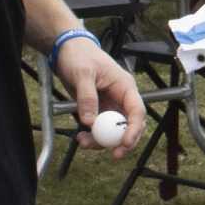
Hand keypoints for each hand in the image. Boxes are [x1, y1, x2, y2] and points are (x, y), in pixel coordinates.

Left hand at [58, 39, 145, 159]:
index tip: (125, 144)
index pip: (137, 111)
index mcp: (125, 86)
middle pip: (129, 125)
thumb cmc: (80, 55)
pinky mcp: (98, 110)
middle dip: (122, 141)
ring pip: (113, 130)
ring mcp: (110, 105)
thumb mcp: (83, 74)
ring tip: (83, 141)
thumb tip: (90, 121)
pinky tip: (81, 136)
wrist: (67, 50)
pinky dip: (92, 136)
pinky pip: (99, 128)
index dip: (134, 129)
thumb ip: (87, 98)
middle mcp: (120, 98)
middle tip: (114, 154)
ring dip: (102, 141)